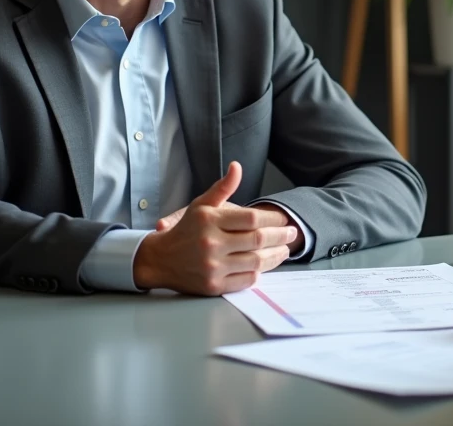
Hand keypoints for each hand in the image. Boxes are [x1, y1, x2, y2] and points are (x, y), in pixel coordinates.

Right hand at [133, 162, 297, 294]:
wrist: (160, 260)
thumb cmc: (186, 230)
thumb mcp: (201, 205)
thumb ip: (223, 188)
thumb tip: (237, 166)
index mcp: (210, 220)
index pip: (252, 218)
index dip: (273, 218)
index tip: (284, 219)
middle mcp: (211, 243)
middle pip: (257, 239)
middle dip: (280, 236)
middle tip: (292, 233)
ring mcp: (212, 267)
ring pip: (256, 261)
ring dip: (275, 255)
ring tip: (285, 250)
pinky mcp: (213, 286)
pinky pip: (246, 280)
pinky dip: (259, 272)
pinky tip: (265, 265)